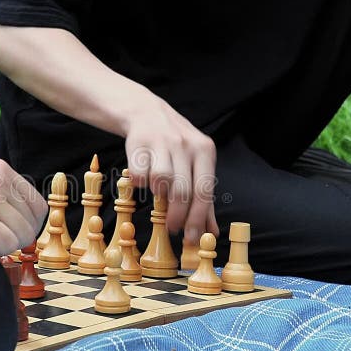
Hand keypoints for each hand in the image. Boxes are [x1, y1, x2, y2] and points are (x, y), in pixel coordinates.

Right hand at [123, 95, 218, 242]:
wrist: (147, 113)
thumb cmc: (176, 147)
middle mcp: (185, 144)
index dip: (197, 218)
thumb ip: (205, 200)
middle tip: (173, 228)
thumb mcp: (196, 166)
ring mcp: (161, 142)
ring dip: (159, 196)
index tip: (191, 237)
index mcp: (204, 150)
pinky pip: (139, 174)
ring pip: (161, 181)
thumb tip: (211, 232)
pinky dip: (140, 184)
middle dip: (178, 216)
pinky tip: (143, 182)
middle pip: (182, 190)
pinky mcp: (139, 143)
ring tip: (159, 198)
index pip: (204, 191)